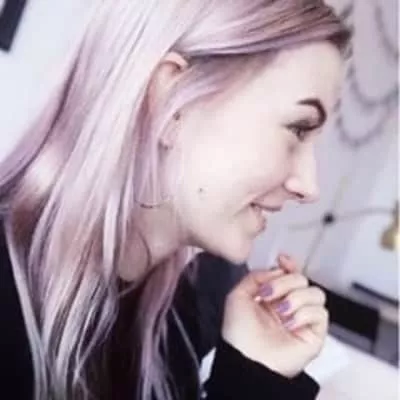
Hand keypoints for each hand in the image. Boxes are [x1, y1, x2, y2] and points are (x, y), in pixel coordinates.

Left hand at [221, 254, 327, 377]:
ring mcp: (303, 319)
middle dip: (285, 282)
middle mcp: (290, 305)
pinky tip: (289, 323)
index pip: (290, 274)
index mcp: (273, 296)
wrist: (246, 357)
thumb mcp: (238, 295)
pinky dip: (304, 314)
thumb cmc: (239, 331)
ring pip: (316, 293)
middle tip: (269, 294)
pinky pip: (321, 313)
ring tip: (280, 310)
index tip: (282, 260)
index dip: (290, 264)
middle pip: (302, 279)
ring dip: (296, 297)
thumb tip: (275, 269)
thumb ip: (255, 276)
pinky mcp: (315, 334)